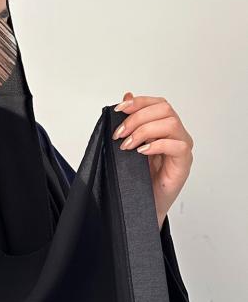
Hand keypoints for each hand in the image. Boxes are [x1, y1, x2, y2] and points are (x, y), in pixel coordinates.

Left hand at [112, 91, 193, 227]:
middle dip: (137, 117)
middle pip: (164, 109)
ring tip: (128, 145)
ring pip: (171, 123)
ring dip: (144, 131)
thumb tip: (126, 96)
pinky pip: (177, 146)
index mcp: (164, 126)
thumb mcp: (130, 144)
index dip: (138, 102)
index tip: (118, 109)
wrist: (144, 204)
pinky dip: (156, 145)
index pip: (157, 103)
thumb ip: (130, 121)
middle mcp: (176, 134)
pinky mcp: (184, 163)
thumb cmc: (139, 176)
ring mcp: (182, 147)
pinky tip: (141, 152)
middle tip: (120, 133)